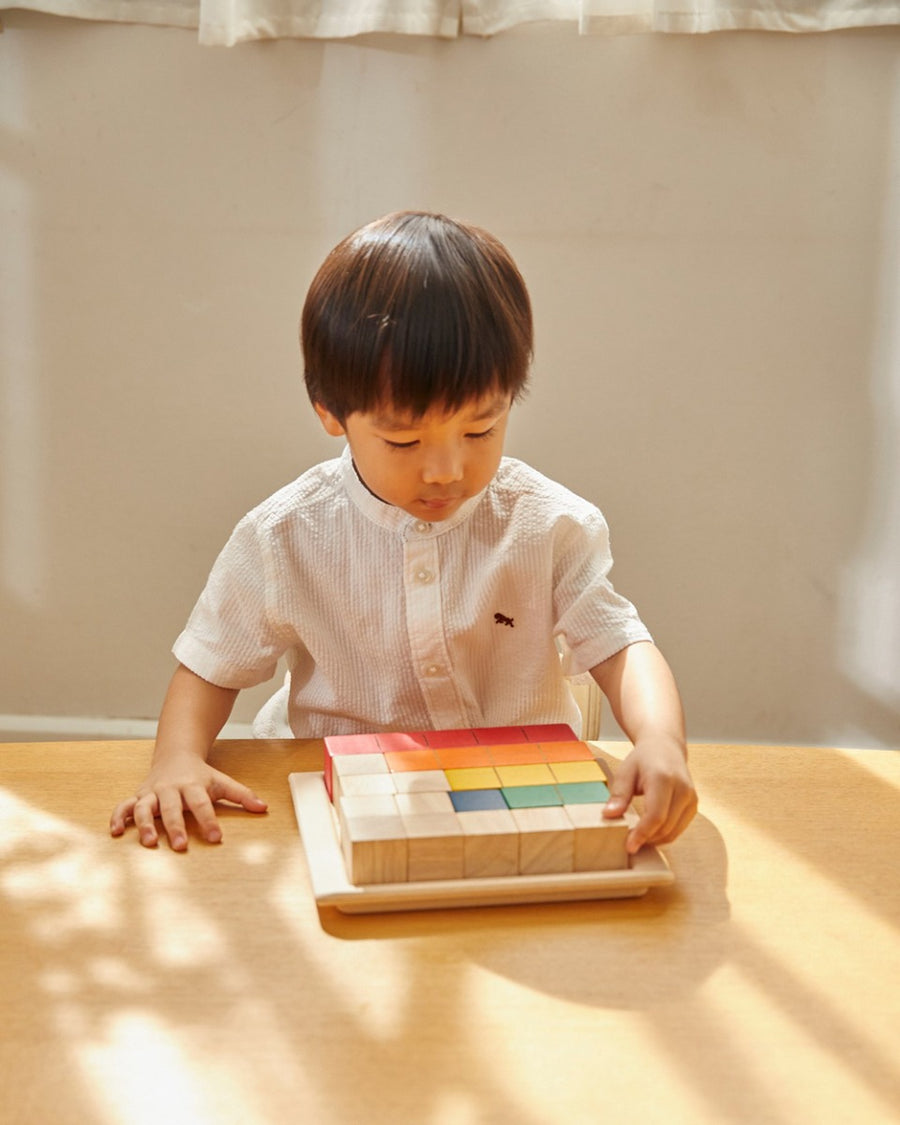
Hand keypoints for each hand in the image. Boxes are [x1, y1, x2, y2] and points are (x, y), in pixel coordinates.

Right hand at [110, 754, 267, 850]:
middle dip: (176, 826)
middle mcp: (170, 789)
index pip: (202, 804)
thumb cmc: (200, 775)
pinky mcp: (138, 796)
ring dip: (145, 824)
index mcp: (192, 786)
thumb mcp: (222, 782)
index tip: (216, 838)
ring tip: (149, 842)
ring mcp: (152, 793)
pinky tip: (117, 832)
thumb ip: (242, 796)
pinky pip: (124, 806)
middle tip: (181, 845)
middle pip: (171, 808)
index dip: (209, 820)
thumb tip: (264, 807)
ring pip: (144, 807)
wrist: (175, 755)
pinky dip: (118, 817)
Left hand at [603, 736, 696, 853]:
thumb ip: (619, 794)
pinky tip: (649, 833)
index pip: (655, 815)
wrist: (665, 747)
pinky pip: (679, 829)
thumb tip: (608, 815)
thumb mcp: (625, 772)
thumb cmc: (643, 759)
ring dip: (655, 840)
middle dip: (646, 839)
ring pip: (673, 831)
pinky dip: (664, 835)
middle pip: (665, 827)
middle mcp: (682, 789)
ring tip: (637, 838)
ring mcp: (691, 798)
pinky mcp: (693, 805)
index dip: (642, 834)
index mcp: (663, 779)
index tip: (629, 846)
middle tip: (628, 843)